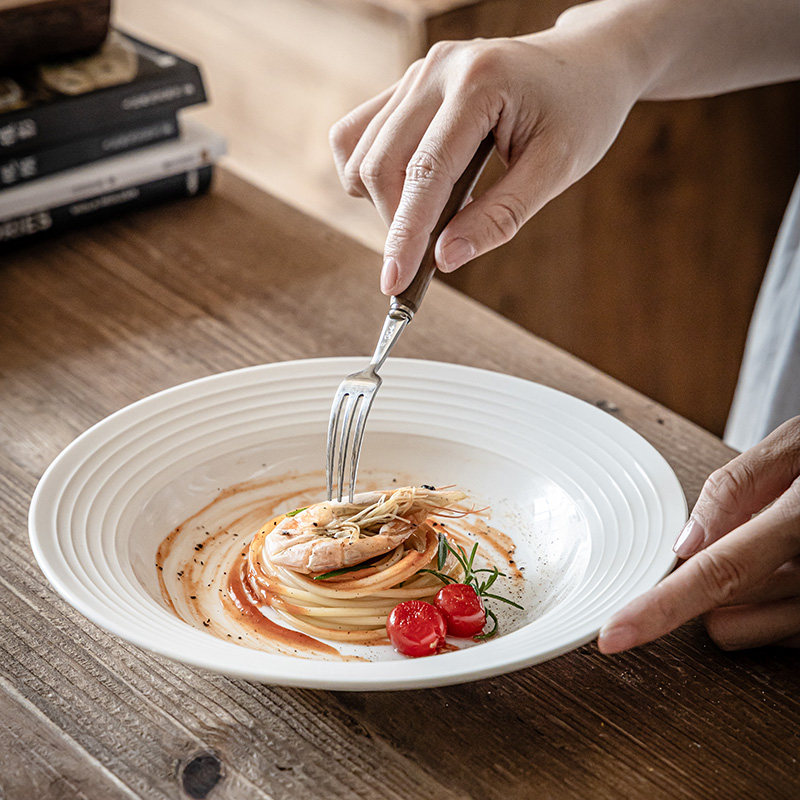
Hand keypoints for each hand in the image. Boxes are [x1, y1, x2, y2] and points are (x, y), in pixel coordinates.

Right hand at [329, 21, 643, 294]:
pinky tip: (411, 189)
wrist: (587, 62)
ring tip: (437, 212)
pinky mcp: (407, 84)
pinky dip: (372, 174)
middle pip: (380, 165)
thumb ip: (498, 218)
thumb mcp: (555, 171)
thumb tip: (444, 260)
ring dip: (384, 201)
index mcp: (479, 83)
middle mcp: (437, 70)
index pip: (424, 173)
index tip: (394, 284)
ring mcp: (417, 72)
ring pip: (359, 152)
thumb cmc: (581, 113)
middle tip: (432, 251)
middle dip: (396, 224)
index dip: (405, 236)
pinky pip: (358, 135)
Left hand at [599, 417, 799, 652]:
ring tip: (777, 553)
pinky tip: (793, 570)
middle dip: (709, 588)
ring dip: (742, 599)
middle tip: (744, 539)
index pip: (718, 574)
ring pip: (744, 632)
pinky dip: (770, 606)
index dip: (659, 608)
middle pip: (722, 619)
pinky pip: (778, 635)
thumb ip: (736, 490)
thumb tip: (685, 545)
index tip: (613, 635)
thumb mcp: (795, 447)